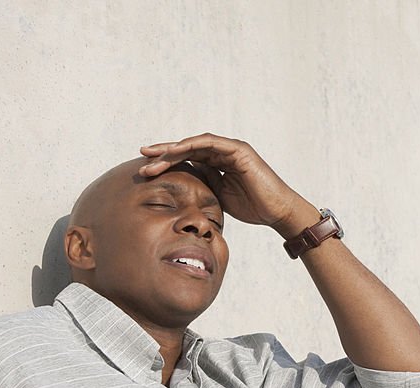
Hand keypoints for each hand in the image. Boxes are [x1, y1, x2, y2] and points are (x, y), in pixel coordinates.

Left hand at [139, 133, 318, 237]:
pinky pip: (210, 143)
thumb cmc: (253, 208)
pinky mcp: (238, 149)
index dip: (167, 162)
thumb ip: (203, 187)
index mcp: (218, 163)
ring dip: (172, 149)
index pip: (187, 158)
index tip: (146, 169)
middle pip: (187, 148)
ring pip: (194, 143)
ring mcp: (230, 149)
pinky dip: (191, 145)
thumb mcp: (219, 198)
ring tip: (152, 156)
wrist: (277, 211)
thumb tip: (182, 188)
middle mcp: (223, 152)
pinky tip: (174, 150)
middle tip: (142, 158)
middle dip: (163, 153)